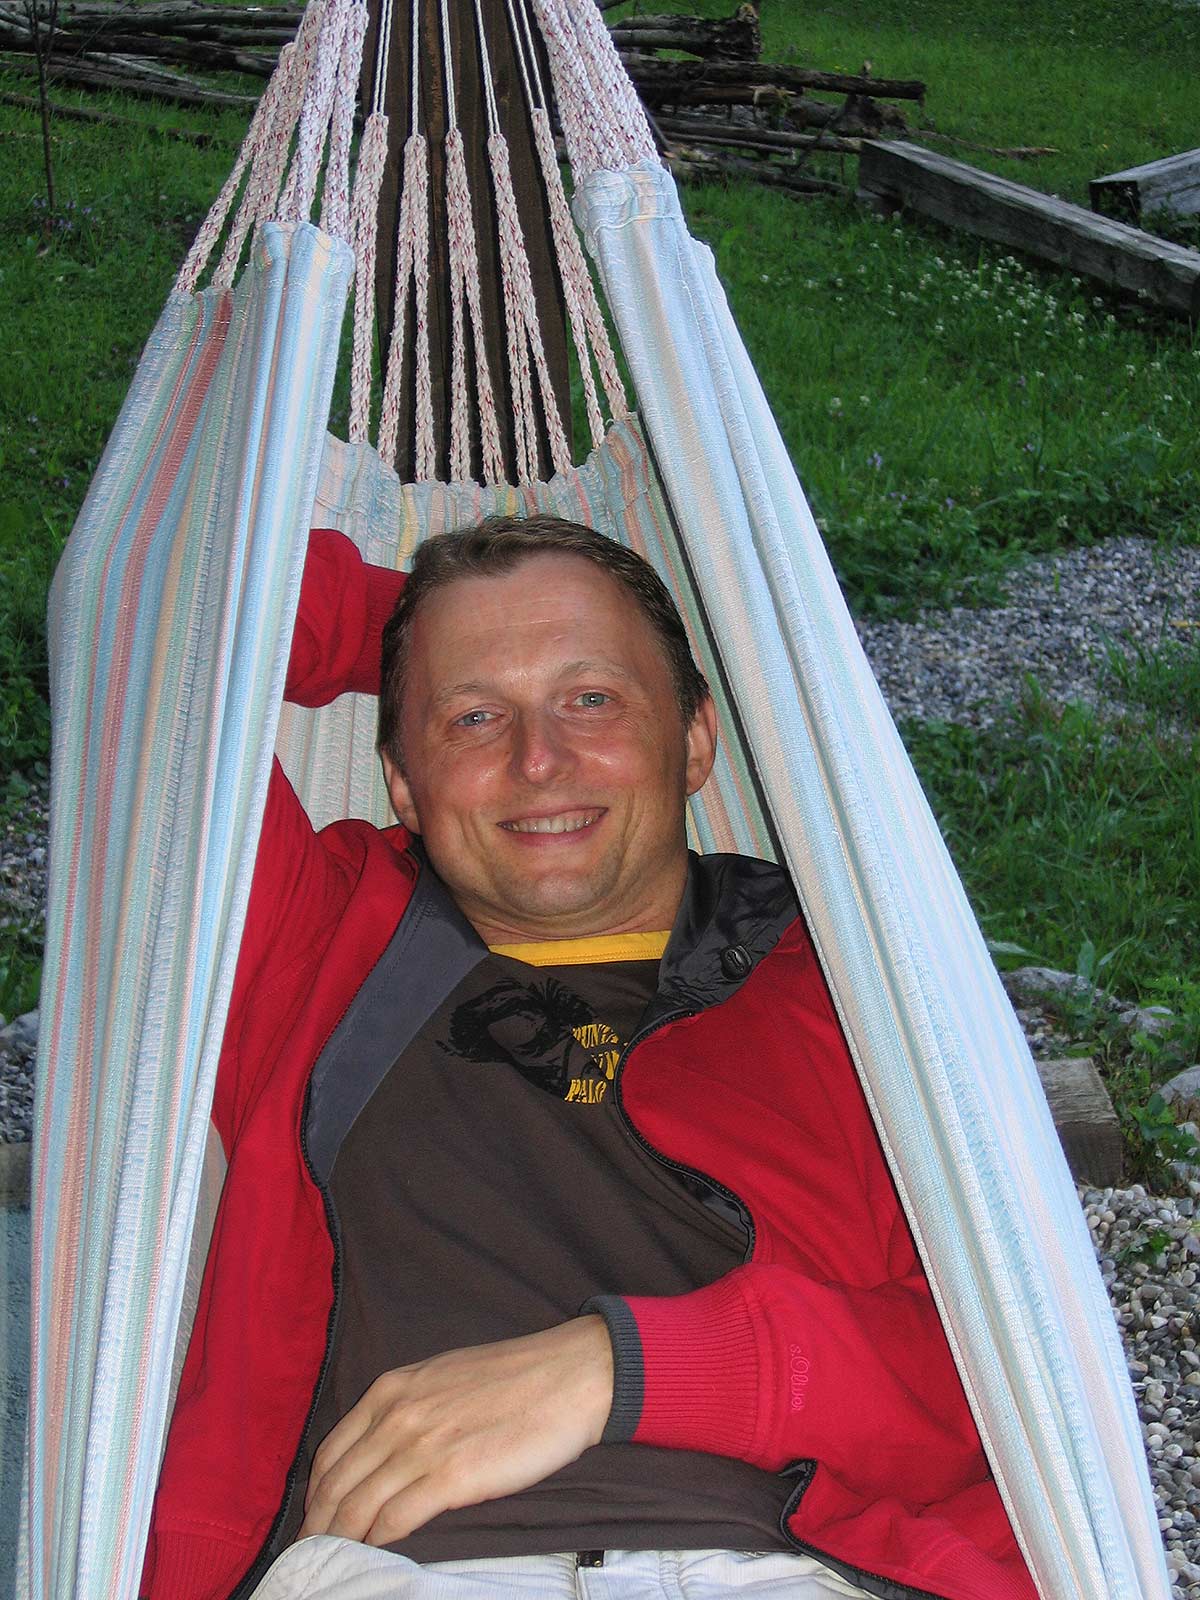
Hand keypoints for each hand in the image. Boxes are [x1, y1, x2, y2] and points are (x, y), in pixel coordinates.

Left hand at [297, 1316, 613, 1545]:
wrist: (567, 1376)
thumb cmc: (512, 1377)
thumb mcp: (441, 1377)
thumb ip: (406, 1409)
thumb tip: (383, 1449)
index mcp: (391, 1390)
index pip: (331, 1452)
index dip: (316, 1493)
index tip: (314, 1518)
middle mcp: (396, 1417)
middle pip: (336, 1485)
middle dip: (317, 1525)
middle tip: (310, 1553)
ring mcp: (421, 1448)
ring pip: (357, 1508)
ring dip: (340, 1542)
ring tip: (332, 1564)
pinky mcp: (450, 1478)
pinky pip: (394, 1521)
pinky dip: (376, 1544)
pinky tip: (373, 1555)